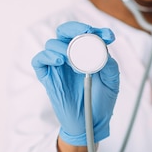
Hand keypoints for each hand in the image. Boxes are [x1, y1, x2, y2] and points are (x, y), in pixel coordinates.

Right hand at [32, 22, 119, 145]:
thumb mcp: (111, 82)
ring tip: (75, 59)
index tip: (109, 36)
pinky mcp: (48, 77)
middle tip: (88, 33)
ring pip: (52, 44)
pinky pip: (39, 60)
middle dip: (76, 29)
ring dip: (64, 47)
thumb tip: (102, 51)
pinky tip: (60, 62)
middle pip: (65, 32)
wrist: (90, 122)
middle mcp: (71, 56)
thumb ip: (109, 65)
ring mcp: (58, 66)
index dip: (96, 30)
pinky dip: (47, 56)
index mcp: (87, 54)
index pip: (86, 34)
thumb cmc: (100, 101)